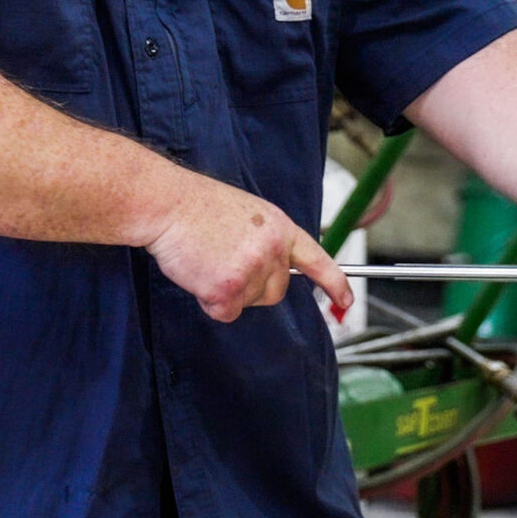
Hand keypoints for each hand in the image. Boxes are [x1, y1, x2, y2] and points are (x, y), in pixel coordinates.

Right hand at [143, 171, 351, 323]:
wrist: (170, 205)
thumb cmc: (200, 207)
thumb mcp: (250, 215)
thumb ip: (269, 241)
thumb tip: (273, 271)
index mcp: (282, 228)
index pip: (318, 261)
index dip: (334, 284)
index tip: (346, 301)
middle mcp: (274, 250)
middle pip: (275, 293)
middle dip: (252, 287)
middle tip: (223, 261)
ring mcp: (253, 270)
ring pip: (248, 303)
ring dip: (227, 292)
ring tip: (207, 260)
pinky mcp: (229, 289)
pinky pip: (225, 313)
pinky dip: (210, 301)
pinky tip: (199, 274)